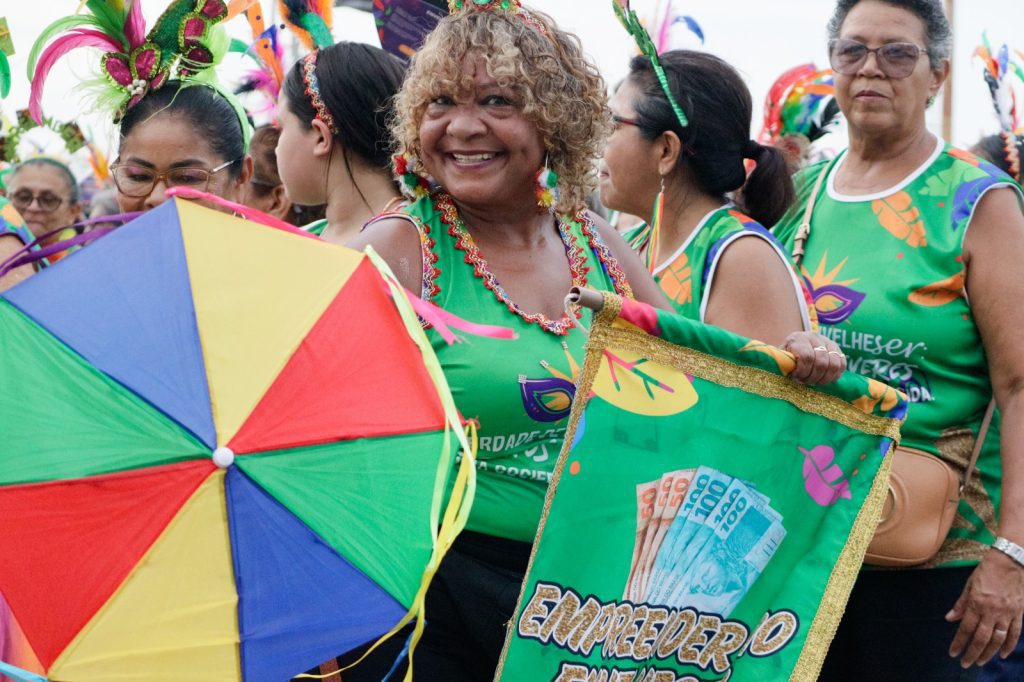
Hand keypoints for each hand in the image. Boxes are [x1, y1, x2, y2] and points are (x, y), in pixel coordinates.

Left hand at [780, 331, 845, 384]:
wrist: (794, 344)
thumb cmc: (785, 356)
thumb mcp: (779, 358)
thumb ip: (783, 363)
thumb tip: (786, 371)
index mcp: (798, 339)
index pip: (807, 357)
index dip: (802, 371)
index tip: (795, 378)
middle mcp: (814, 337)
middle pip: (822, 362)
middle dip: (813, 377)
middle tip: (804, 382)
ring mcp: (828, 342)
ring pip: (834, 364)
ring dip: (824, 378)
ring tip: (813, 382)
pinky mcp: (837, 349)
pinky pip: (842, 364)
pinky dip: (834, 376)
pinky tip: (823, 380)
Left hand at [947, 548, 1023, 666]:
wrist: (1010, 561)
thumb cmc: (987, 570)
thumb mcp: (969, 584)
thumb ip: (960, 603)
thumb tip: (949, 619)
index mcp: (976, 603)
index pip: (965, 628)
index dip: (959, 643)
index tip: (953, 653)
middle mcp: (992, 611)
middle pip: (981, 638)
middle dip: (972, 653)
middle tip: (965, 663)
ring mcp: (1007, 613)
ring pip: (997, 639)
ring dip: (988, 653)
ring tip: (980, 662)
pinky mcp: (1019, 613)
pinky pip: (1014, 634)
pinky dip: (1008, 646)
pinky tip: (1001, 654)